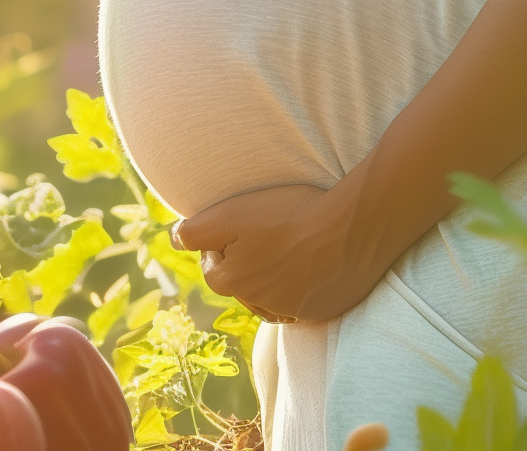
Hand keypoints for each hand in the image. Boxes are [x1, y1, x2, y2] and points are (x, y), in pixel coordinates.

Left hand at [171, 179, 392, 324]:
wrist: (353, 227)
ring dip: (271, 279)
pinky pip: (300, 306)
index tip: (240, 225)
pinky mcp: (321, 311)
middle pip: (241, 284)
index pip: (213, 267)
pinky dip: (299, 290)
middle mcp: (259, 304)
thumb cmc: (290, 214)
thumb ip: (195, 231)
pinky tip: (309, 267)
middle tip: (265, 233)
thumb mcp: (232, 213)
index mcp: (233, 283)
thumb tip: (173, 240)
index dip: (222, 243)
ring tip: (287, 249)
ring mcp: (293, 312)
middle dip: (245, 263)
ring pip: (269, 298)